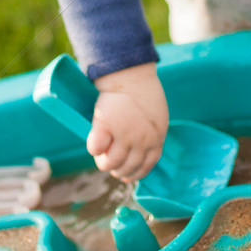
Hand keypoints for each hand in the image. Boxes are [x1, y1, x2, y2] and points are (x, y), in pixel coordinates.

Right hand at [86, 62, 168, 182]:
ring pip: (109, 163)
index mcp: (155, 140)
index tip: (126, 175)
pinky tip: (95, 142)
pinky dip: (93, 148)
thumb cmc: (143, 93)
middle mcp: (141, 141)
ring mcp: (124, 135)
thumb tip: (138, 152)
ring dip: (103, 161)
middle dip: (117, 169)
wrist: (131, 75)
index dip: (134, 174)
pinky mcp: (105, 125)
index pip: (145, 167)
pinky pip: (95, 148)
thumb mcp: (157, 118)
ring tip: (101, 153)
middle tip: (109, 160)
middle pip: (126, 169)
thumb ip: (151, 136)